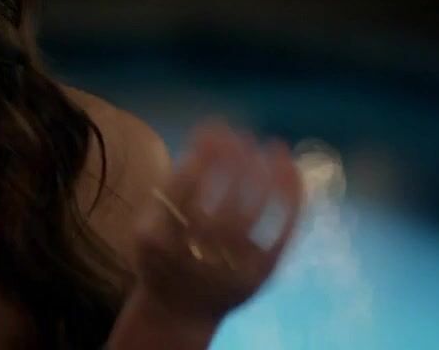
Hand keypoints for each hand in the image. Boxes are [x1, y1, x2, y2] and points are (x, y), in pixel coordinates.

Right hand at [130, 120, 304, 325]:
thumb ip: (169, 188)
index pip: (182, 190)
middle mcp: (194, 256)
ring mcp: (231, 268)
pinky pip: (282, 234)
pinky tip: (291, 170)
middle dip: (234, 163)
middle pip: (221, 204)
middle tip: (243, 134)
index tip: (214, 128)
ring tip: (271, 146)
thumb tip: (207, 135)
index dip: (200, 156)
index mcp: (158, 239)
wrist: (178, 311)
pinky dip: (291, 201)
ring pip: (253, 216)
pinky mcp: (261, 276)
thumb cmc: (161, 256)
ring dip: (266, 176)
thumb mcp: (147, 225)